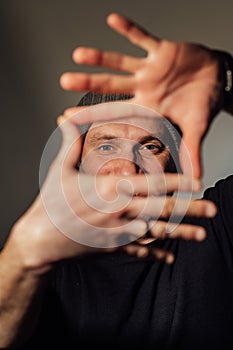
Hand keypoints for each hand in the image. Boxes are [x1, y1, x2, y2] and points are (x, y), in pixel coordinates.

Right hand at [10, 104, 216, 267]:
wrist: (40, 239)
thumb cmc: (51, 202)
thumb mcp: (60, 169)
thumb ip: (69, 143)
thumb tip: (66, 118)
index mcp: (110, 189)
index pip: (150, 184)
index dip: (176, 182)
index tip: (197, 182)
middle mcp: (119, 211)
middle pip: (161, 210)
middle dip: (189, 210)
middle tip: (213, 210)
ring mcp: (118, 231)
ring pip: (156, 232)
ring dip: (181, 234)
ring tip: (202, 235)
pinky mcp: (113, 247)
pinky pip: (138, 251)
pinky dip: (155, 254)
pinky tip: (170, 258)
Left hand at [60, 13, 221, 177]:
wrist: (217, 79)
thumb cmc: (205, 104)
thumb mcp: (198, 127)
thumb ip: (192, 149)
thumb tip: (196, 178)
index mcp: (150, 108)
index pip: (117, 113)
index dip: (94, 115)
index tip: (69, 117)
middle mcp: (145, 88)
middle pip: (112, 86)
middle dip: (89, 83)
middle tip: (64, 81)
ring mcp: (151, 68)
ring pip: (121, 62)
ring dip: (101, 58)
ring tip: (78, 54)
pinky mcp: (162, 50)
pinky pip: (143, 37)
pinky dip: (130, 29)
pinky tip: (112, 20)